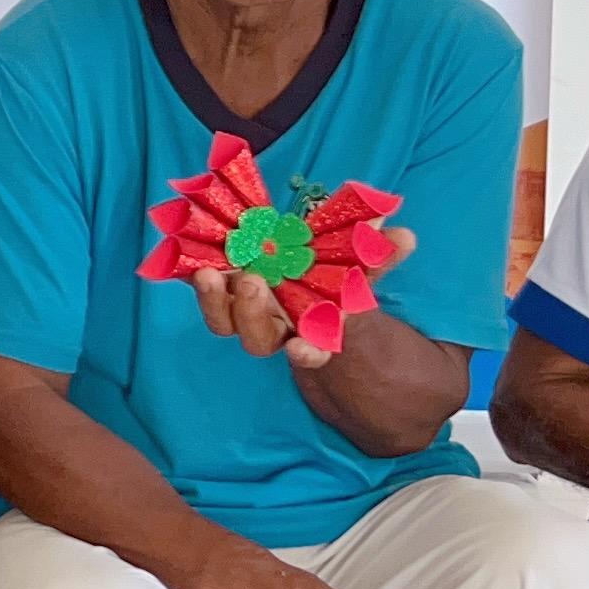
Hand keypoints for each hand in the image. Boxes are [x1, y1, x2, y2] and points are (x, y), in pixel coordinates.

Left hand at [190, 225, 414, 368]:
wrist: (289, 272)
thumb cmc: (327, 280)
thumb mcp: (354, 269)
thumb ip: (376, 256)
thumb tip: (404, 235)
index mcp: (308, 330)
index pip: (310, 352)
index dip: (308, 354)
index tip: (303, 351)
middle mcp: (272, 326)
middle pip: (256, 338)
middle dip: (252, 313)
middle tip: (254, 280)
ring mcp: (241, 311)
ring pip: (222, 319)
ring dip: (211, 299)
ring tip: (208, 272)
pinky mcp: (218, 289)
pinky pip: (199, 286)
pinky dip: (188, 272)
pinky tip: (184, 250)